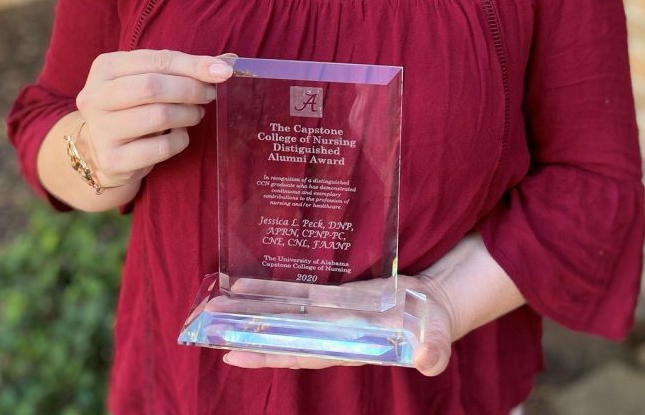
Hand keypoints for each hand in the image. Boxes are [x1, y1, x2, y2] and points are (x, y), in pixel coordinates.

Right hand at [75, 49, 233, 190]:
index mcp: (105, 67)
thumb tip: (227, 62)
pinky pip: (160, 148)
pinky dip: (180, 139)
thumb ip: (183, 68)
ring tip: (196, 113)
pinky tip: (180, 134)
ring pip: (158, 116)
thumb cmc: (132, 105)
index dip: (193, 65)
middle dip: (190, 89)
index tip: (223, 71)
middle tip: (209, 94)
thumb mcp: (147, 78)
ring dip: (188, 114)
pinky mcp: (113, 159)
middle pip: (152, 87)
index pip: (157, 60)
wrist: (101, 149)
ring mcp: (101, 130)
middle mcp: (95, 97)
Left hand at [221, 273, 458, 374]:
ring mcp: (328, 316)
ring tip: (216, 307)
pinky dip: (269, 292)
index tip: (236, 353)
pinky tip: (244, 285)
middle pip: (281, 336)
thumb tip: (429, 358)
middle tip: (209, 325)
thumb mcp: (435, 338)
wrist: (433, 310)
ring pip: (282, 316)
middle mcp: (330, 334)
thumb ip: (433, 349)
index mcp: (348, 346)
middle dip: (247, 332)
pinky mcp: (331, 298)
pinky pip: (294, 296)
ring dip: (251, 312)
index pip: (301, 352)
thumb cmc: (432, 328)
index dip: (270, 354)